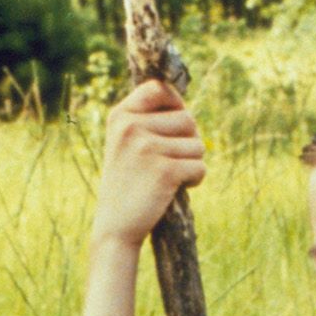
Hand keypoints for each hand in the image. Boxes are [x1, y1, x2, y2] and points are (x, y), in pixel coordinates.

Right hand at [91, 80, 206, 248]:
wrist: (115, 227)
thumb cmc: (128, 184)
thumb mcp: (126, 144)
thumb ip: (147, 120)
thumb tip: (184, 104)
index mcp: (120, 115)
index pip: (159, 88)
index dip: (176, 103)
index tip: (175, 125)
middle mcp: (131, 126)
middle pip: (187, 118)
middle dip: (188, 140)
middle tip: (170, 161)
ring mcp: (146, 147)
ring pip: (198, 144)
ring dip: (191, 162)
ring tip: (168, 177)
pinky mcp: (164, 170)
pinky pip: (200, 167)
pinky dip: (195, 180)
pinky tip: (175, 189)